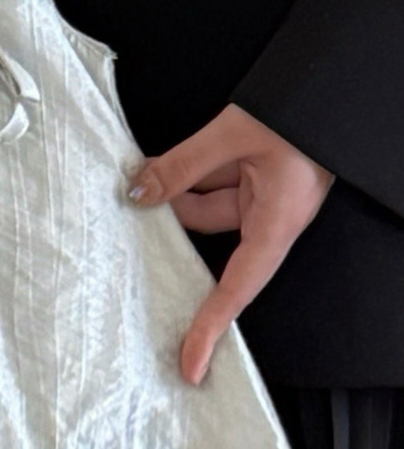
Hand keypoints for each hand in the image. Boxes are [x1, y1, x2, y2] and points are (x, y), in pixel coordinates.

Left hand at [127, 103, 334, 385]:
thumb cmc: (297, 114)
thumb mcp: (231, 135)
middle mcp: (268, 217)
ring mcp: (259, 196)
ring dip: (172, 188)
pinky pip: (208, 184)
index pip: (236, 288)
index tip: (191, 362)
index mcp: (277, 223)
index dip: (210, 326)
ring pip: (201, 203)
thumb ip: (181, 165)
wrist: (324, 86)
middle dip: (170, 217)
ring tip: (136, 173)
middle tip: (126, 220)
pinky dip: (181, 176)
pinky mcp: (251, 179)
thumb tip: (139, 191)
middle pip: (207, 232)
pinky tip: (151, 167)